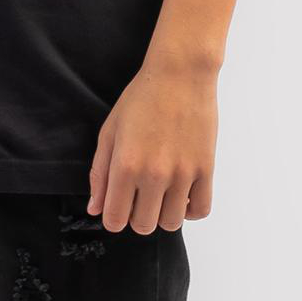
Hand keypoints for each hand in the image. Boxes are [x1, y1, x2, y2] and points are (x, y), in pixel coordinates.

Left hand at [86, 63, 218, 232]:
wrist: (180, 75)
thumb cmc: (142, 99)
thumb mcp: (110, 132)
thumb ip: (100, 174)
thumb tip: (95, 209)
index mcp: (125, 166)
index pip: (115, 220)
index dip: (114, 218)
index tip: (118, 207)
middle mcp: (154, 174)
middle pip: (144, 225)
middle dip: (137, 217)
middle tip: (140, 197)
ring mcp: (182, 173)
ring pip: (172, 222)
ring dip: (163, 214)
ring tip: (162, 194)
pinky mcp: (205, 168)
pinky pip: (201, 210)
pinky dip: (190, 209)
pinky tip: (182, 194)